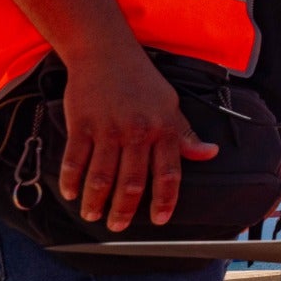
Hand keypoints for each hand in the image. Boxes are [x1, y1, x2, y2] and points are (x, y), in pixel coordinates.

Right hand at [57, 51, 218, 231]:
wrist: (107, 53)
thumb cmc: (142, 81)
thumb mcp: (172, 105)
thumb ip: (185, 134)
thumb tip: (209, 153)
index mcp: (163, 129)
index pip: (169, 173)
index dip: (165, 200)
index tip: (161, 220)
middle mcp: (137, 132)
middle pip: (132, 182)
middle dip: (125, 210)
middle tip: (119, 227)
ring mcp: (108, 129)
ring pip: (102, 176)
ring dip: (96, 201)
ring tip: (93, 215)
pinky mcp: (81, 124)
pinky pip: (75, 160)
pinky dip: (72, 180)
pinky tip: (71, 194)